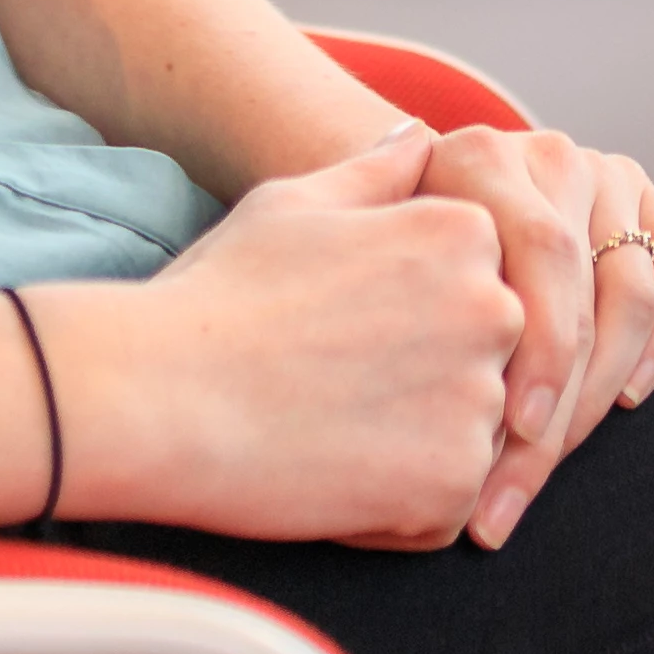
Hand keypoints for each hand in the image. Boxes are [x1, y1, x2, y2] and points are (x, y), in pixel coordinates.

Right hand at [54, 130, 518, 546]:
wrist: (159, 397)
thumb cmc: (219, 295)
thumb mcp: (296, 204)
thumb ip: (376, 172)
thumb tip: (421, 138)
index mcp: (465, 231)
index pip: (477, 290)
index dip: (405, 324)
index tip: (341, 336)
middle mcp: (494, 307)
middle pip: (485, 365)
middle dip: (423, 388)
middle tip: (329, 390)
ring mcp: (479, 398)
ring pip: (470, 441)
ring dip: (412, 453)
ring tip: (327, 435)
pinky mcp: (452, 480)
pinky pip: (445, 511)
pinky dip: (395, 515)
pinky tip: (328, 484)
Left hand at [413, 126, 653, 546]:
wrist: (420, 202)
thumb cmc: (385, 259)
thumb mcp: (369, 257)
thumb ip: (389, 296)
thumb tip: (421, 418)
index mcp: (481, 157)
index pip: (538, 256)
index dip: (534, 355)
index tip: (503, 441)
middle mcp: (550, 156)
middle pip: (583, 287)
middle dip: (556, 402)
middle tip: (513, 487)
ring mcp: (607, 176)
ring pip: (633, 293)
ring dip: (603, 390)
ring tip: (557, 459)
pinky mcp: (652, 203)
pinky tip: (628, 399)